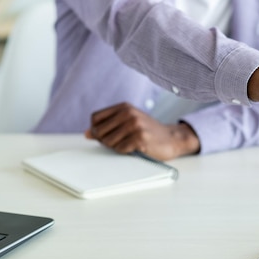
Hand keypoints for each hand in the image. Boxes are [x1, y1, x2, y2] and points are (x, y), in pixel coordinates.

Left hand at [84, 102, 199, 160]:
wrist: (171, 138)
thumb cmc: (148, 132)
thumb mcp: (128, 123)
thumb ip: (108, 126)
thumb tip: (87, 133)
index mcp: (124, 107)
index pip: (95, 118)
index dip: (96, 129)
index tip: (106, 135)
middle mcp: (129, 113)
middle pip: (99, 130)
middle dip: (104, 140)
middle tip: (118, 143)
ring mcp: (135, 125)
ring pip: (108, 141)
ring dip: (115, 147)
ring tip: (127, 144)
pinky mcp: (140, 138)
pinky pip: (120, 149)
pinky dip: (124, 151)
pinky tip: (134, 148)